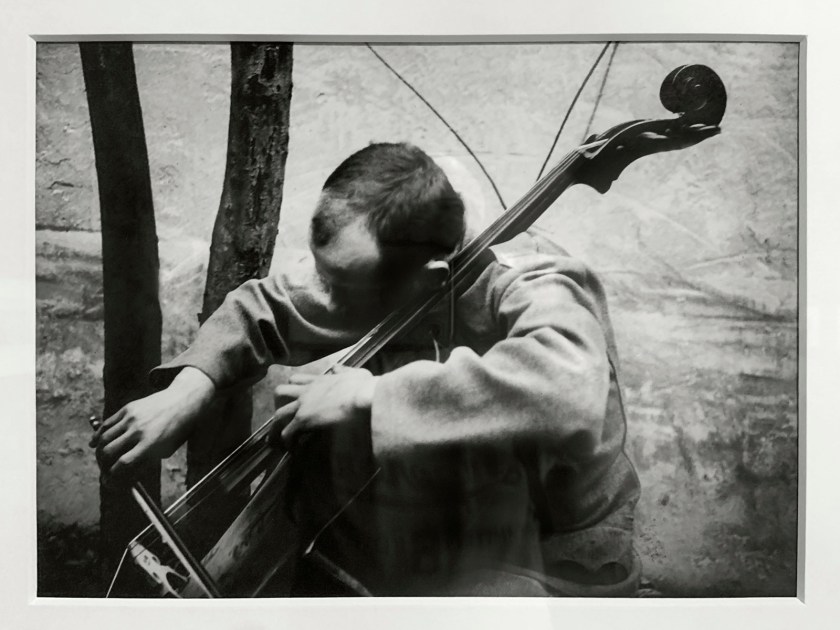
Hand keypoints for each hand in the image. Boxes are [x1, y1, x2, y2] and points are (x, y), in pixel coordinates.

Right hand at [89, 367, 215, 480]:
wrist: (183, 401)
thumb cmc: (177, 430)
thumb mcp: (166, 450)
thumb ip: (145, 462)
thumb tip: (125, 476)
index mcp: (150, 444)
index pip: (123, 464)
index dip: (112, 477)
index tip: (109, 483)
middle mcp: (138, 431)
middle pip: (109, 452)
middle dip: (103, 465)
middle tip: (104, 470)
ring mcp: (131, 418)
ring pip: (104, 438)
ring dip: (98, 452)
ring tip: (100, 459)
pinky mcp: (128, 408)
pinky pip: (107, 424)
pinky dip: (98, 435)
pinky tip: (95, 443)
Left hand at [267, 366, 377, 447]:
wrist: (364, 396)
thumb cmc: (365, 386)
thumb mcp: (356, 373)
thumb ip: (344, 371)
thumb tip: (337, 369)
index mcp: (319, 380)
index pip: (297, 379)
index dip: (294, 388)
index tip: (297, 400)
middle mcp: (307, 390)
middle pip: (281, 392)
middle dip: (279, 404)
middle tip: (283, 417)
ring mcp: (303, 405)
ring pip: (278, 413)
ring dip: (278, 426)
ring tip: (281, 438)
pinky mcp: (304, 419)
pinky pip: (287, 432)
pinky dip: (288, 441)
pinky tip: (293, 449)